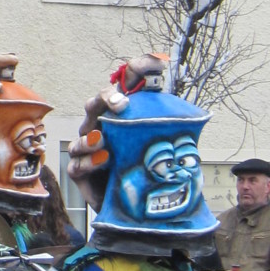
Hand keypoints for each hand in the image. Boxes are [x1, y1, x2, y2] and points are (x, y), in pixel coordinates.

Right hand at [66, 56, 164, 207]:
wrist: (138, 206)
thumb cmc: (146, 170)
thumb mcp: (164, 145)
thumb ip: (173, 125)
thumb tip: (193, 108)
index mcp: (121, 116)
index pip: (126, 85)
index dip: (137, 70)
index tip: (154, 65)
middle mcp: (102, 127)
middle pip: (95, 103)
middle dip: (105, 98)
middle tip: (121, 104)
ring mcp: (88, 149)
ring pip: (82, 135)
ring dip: (91, 136)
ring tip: (103, 140)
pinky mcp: (81, 173)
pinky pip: (76, 165)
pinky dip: (87, 161)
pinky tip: (103, 161)